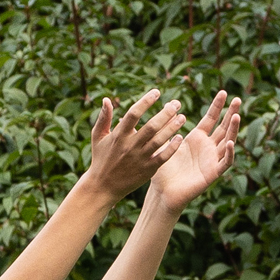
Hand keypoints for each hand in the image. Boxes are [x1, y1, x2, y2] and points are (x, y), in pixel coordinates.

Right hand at [80, 90, 184, 205]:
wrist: (102, 187)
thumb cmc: (101, 158)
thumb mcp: (97, 137)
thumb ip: (103, 118)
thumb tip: (107, 99)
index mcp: (118, 135)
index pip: (133, 114)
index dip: (145, 101)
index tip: (157, 92)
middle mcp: (130, 146)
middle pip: (151, 126)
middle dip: (165, 113)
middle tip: (176, 103)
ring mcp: (139, 158)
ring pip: (159, 140)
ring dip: (172, 128)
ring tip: (182, 117)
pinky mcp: (147, 169)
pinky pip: (163, 157)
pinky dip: (172, 147)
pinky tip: (180, 137)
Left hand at [150, 90, 244, 211]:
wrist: (163, 192)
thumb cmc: (162, 170)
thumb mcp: (164, 144)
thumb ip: (167, 127)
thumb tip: (167, 106)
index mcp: (197, 138)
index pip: (211, 118)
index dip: (217, 106)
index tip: (223, 92)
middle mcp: (207, 147)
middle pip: (224, 127)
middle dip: (231, 113)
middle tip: (238, 99)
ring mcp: (212, 159)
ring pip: (228, 142)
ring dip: (233, 130)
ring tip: (236, 116)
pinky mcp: (213, 173)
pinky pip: (225, 162)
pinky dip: (229, 153)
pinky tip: (230, 142)